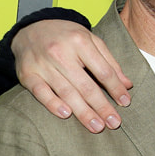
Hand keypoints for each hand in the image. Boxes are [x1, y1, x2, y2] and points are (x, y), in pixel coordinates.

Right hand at [12, 19, 132, 132]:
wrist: (31, 29)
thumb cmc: (67, 37)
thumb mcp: (91, 40)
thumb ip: (110, 62)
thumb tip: (127, 85)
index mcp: (80, 42)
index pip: (103, 70)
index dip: (115, 88)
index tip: (125, 103)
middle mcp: (60, 53)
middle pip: (86, 85)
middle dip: (102, 106)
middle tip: (114, 123)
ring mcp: (42, 64)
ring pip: (66, 92)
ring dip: (83, 112)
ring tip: (97, 126)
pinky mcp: (27, 74)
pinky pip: (41, 92)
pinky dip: (53, 104)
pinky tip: (66, 114)